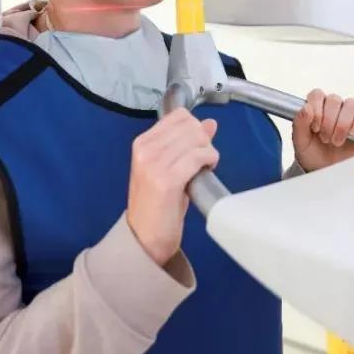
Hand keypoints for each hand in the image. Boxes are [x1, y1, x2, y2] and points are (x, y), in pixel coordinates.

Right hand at [127, 109, 219, 264]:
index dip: (195, 128)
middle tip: (202, 160)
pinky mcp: (166, 180)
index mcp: (142, 143)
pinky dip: (208, 160)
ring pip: (197, 139)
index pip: (179, 116)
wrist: (144, 237)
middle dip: (204, 140)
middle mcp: (145, 149)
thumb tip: (210, 123)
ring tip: (203, 168)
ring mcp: (154, 164)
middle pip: (190, 125)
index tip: (197, 146)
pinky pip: (198, 156)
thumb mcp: (169, 167)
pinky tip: (206, 172)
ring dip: (208, 152)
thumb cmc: (158, 204)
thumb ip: (187, 143)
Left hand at [292, 89, 353, 171]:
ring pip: (351, 104)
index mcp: (317, 107)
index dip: (316, 109)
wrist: (326, 170)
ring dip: (343, 123)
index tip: (315, 128)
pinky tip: (352, 134)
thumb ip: (299, 123)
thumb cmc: (312, 154)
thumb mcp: (300, 141)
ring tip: (336, 141)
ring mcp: (350, 114)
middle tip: (325, 139)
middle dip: (329, 121)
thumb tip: (307, 108)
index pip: (317, 95)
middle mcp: (334, 107)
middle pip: (334, 99)